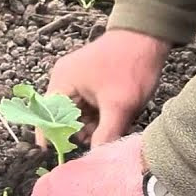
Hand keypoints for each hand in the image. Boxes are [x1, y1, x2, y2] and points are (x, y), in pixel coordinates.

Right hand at [38, 29, 169, 148]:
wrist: (149, 36)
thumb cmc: (130, 65)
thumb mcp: (119, 105)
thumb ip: (105, 134)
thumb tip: (95, 160)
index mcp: (62, 83)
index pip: (46, 118)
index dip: (52, 140)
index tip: (61, 158)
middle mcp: (64, 81)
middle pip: (62, 119)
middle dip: (78, 134)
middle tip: (98, 144)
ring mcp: (78, 81)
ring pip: (78, 115)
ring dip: (92, 126)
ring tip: (110, 131)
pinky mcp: (91, 83)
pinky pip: (89, 107)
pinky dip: (99, 117)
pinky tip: (114, 122)